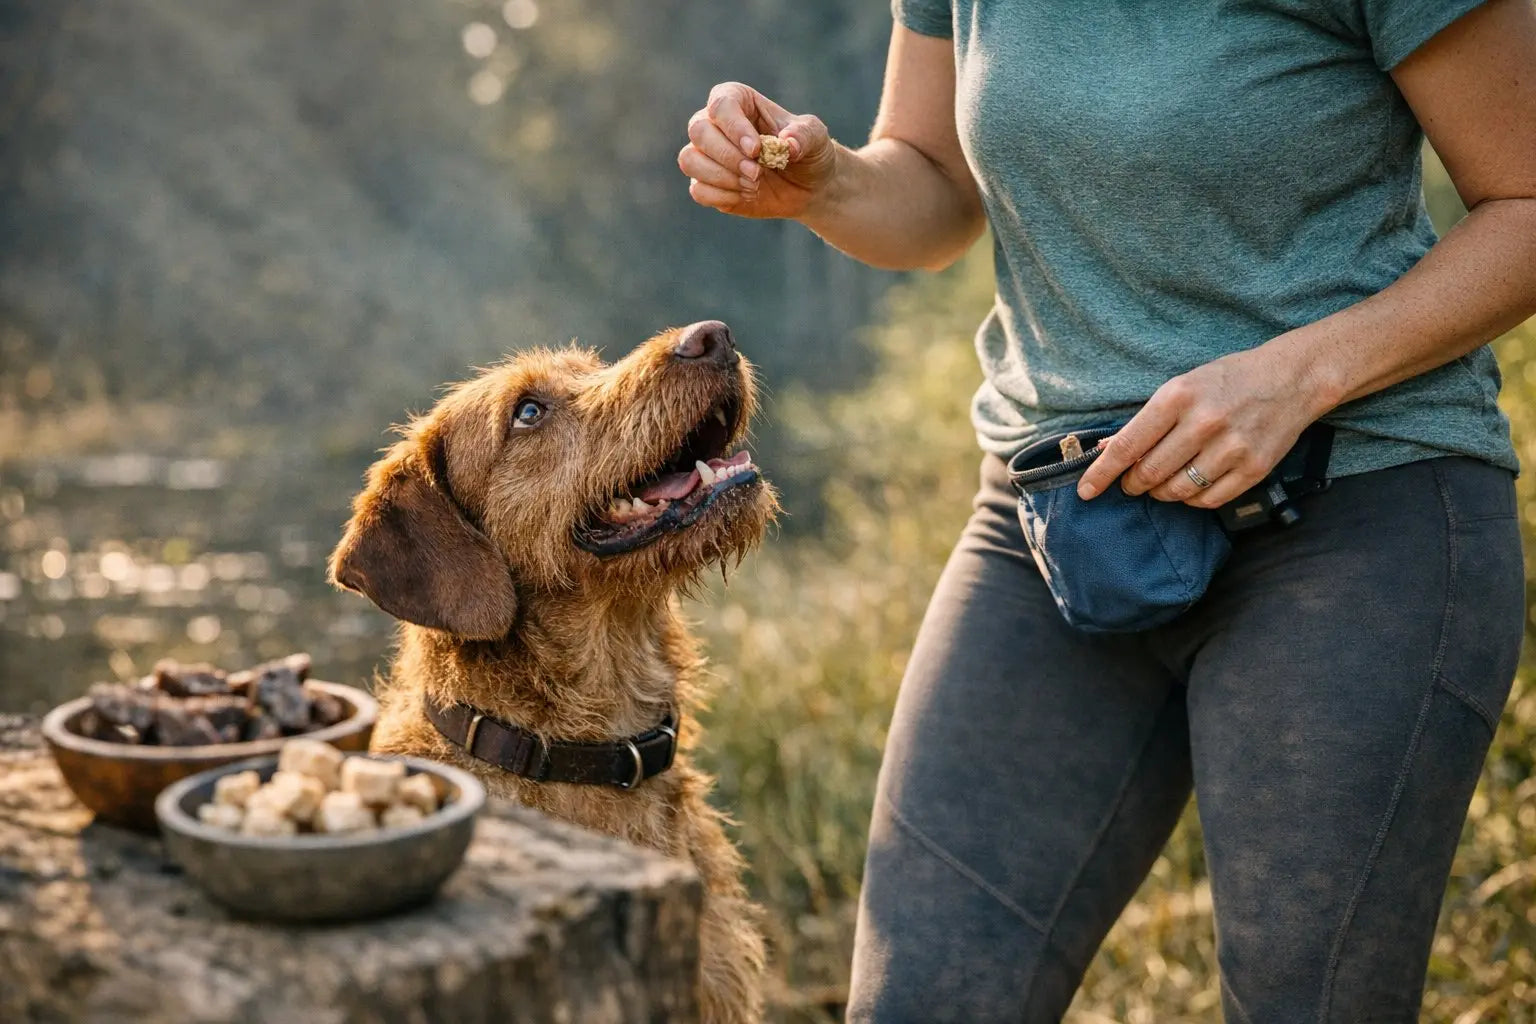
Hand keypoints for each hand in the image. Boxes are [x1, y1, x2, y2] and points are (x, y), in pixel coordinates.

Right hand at [679, 82, 836, 219]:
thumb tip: (787, 143)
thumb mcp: (816, 137)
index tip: (756, 149)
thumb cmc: (808, 152)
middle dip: (728, 156)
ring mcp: (708, 155)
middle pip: (699, 130)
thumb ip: (804, 134)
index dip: (734, 127)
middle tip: (758, 173)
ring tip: (754, 185)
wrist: (808, 187)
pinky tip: (745, 196)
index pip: (721, 103)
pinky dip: (721, 196)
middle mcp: (716, 124)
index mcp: (739, 102)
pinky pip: (697, 190)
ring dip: (722, 177)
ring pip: (690, 160)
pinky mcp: (707, 183)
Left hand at [1076, 341, 1324, 506]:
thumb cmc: (1227, 380)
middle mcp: (1204, 422)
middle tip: (1132, 483)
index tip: (1085, 491)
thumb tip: (1106, 451)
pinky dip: (1191, 500)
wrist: (1291, 378)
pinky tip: (1191, 486)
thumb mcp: (1181, 387)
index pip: (1127, 446)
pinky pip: (1207, 501)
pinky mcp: (1253, 469)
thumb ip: (1146, 420)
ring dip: (1161, 493)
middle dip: (1132, 484)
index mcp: (1178, 397)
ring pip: (1176, 491)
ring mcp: (1231, 448)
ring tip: (1162, 483)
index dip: (1101, 473)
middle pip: (1149, 473)